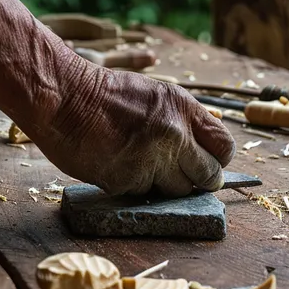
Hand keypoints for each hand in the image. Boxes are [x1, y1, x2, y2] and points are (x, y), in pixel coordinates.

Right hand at [26, 52, 236, 196]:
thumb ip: (182, 121)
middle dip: (199, 181)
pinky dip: (133, 185)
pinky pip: (142, 193)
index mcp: (183, 110)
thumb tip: (200, 151)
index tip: (207, 164)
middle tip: (182, 176)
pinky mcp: (127, 181)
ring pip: (175, 191)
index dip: (217, 160)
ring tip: (141, 164)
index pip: (224, 147)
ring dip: (163, 185)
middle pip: (208, 177)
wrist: (64, 97)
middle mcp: (174, 136)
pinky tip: (118, 165)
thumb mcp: (155, 95)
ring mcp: (151, 161)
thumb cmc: (106, 94)